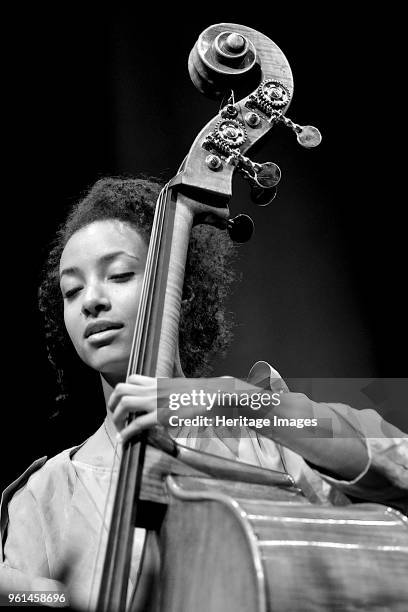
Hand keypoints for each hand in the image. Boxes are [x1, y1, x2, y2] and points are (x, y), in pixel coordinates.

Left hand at [108, 374, 242, 442]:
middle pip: (121, 389)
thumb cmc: (201, 395)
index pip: (132, 378)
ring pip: (124, 404)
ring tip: (119, 429)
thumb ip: (170, 393)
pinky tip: (124, 439)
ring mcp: (156, 401)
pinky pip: (137, 423)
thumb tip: (166, 399)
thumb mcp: (182, 389)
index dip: (122, 390)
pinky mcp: (161, 415)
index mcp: (159, 382)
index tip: (121, 403)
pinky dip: (127, 432)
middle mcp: (154, 389)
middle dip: (112, 403)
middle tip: (115, 416)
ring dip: (117, 418)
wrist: (213, 395)